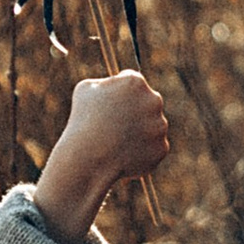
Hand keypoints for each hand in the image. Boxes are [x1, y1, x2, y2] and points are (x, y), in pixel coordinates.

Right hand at [34, 71, 168, 243]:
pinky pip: (152, 153)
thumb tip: (107, 84)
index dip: (121, 99)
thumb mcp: (84, 92)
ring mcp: (159, 127)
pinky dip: (139, 159)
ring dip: (135, 140)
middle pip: (146, 107)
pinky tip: (122, 162)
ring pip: (150, 131)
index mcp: (134, 81)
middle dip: (132, 119)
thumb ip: (101, 85)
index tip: (111, 111)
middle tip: (112, 133)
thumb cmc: (81, 123)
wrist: (88, 158)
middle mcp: (153, 101)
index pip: (134, 84)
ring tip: (113, 149)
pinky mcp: (161, 149)